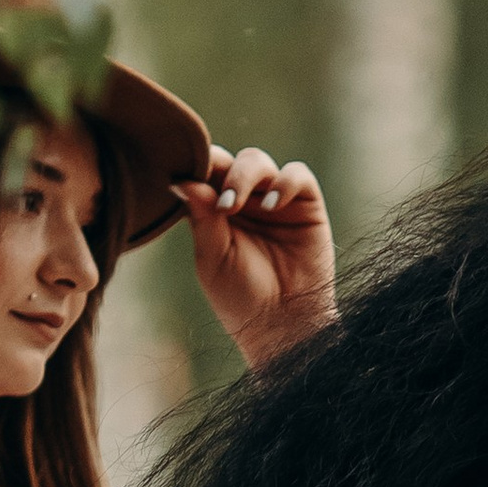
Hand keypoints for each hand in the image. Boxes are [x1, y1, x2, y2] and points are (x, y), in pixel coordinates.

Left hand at [173, 146, 337, 368]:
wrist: (283, 324)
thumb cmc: (241, 298)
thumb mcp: (212, 258)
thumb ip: (201, 217)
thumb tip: (180, 179)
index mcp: (215, 210)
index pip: (204, 173)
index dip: (196, 167)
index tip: (186, 175)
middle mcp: (244, 200)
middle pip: (229, 161)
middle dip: (221, 172)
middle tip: (220, 203)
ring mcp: (275, 200)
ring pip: (258, 161)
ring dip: (245, 176)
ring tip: (236, 205)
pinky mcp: (307, 205)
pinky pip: (298, 175)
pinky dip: (285, 183)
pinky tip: (272, 206)